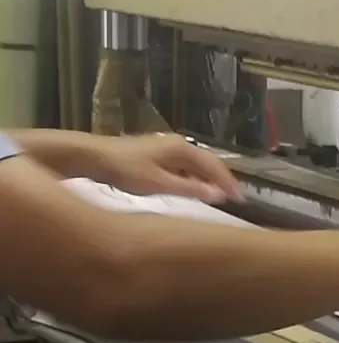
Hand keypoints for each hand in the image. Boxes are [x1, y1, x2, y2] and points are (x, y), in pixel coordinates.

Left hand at [95, 134, 239, 204]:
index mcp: (182, 149)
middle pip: (207, 162)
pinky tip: (192, 189)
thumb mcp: (160, 184)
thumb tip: (218, 195)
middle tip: (233, 198)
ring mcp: (167, 147)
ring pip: (195, 164)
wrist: (95, 158)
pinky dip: (193, 177)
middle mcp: (178, 144)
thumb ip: (190, 190)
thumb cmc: (127, 171)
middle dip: (221, 179)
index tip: (240, 198)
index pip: (214, 166)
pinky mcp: (157, 153)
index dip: (228, 182)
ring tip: (216, 196)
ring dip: (207, 179)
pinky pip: (184, 166)